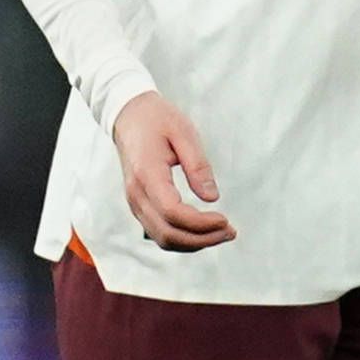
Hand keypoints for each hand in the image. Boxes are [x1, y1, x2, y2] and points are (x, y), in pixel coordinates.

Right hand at [110, 90, 234, 250]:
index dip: (200, 223)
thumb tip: (212, 198)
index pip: (172, 213)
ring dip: (194, 243)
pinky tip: (203, 230)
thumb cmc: (157, 120)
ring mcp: (135, 202)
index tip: (225, 219)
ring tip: (221, 233)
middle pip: (168, 234)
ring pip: (163, 238)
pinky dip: (183, 238)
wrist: (128, 115)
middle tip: (230, 231)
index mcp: (147, 174)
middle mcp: (136, 194)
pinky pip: (159, 232)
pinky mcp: (139, 205)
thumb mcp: (184, 132)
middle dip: (202, 240)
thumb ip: (198, 166)